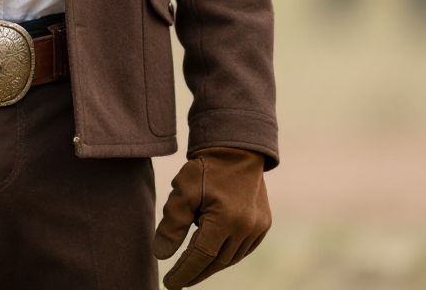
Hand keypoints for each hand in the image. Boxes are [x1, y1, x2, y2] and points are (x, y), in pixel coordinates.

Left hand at [153, 147, 270, 287]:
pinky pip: (243, 249)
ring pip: (231, 258)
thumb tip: (161, 255)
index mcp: (226, 219)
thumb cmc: (206, 167)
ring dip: (211, 265)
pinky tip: (213, 255)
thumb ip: (172, 224)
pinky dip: (226, 256)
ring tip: (193, 268)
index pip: (201, 256)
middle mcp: (246, 228)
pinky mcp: (263, 224)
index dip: (184, 271)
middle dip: (196, 273)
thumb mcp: (183, 190)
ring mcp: (258, 228)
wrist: (236, 148)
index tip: (169, 283)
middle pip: (217, 261)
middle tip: (178, 280)